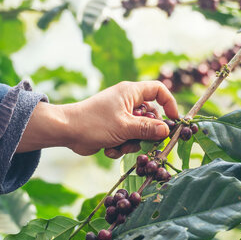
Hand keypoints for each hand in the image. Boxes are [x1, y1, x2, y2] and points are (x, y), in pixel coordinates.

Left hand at [16, 81, 178, 157]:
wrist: (66, 131)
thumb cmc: (94, 123)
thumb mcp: (125, 127)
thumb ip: (148, 129)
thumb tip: (167, 131)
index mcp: (131, 93)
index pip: (158, 90)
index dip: (169, 103)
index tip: (173, 120)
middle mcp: (126, 102)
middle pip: (150, 117)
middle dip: (146, 133)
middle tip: (144, 142)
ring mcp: (119, 116)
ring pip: (138, 131)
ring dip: (131, 143)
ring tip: (119, 145)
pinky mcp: (113, 129)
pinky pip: (126, 139)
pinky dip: (120, 146)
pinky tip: (108, 148)